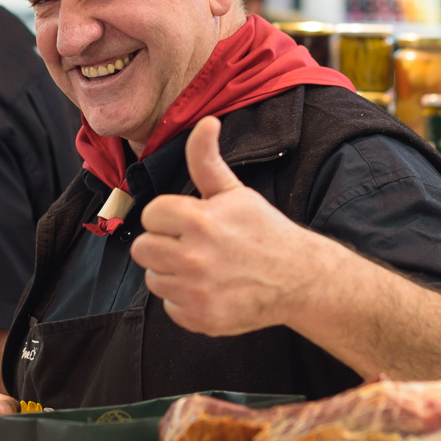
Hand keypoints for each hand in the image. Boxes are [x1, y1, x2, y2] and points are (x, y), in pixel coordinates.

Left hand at [132, 116, 316, 336]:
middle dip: (163, 245)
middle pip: (143, 249)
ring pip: (153, 279)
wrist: (298, 277)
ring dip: (172, 273)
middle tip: (192, 245)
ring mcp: (196, 291)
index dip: (168, 217)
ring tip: (202, 267)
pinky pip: (170, 307)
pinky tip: (209, 289)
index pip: (150, 215)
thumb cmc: (263, 231)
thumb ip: (206, 160)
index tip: (189, 222)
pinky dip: (185, 301)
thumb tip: (205, 121)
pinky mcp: (201, 318)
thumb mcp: (234, 192)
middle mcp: (193, 256)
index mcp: (198, 220)